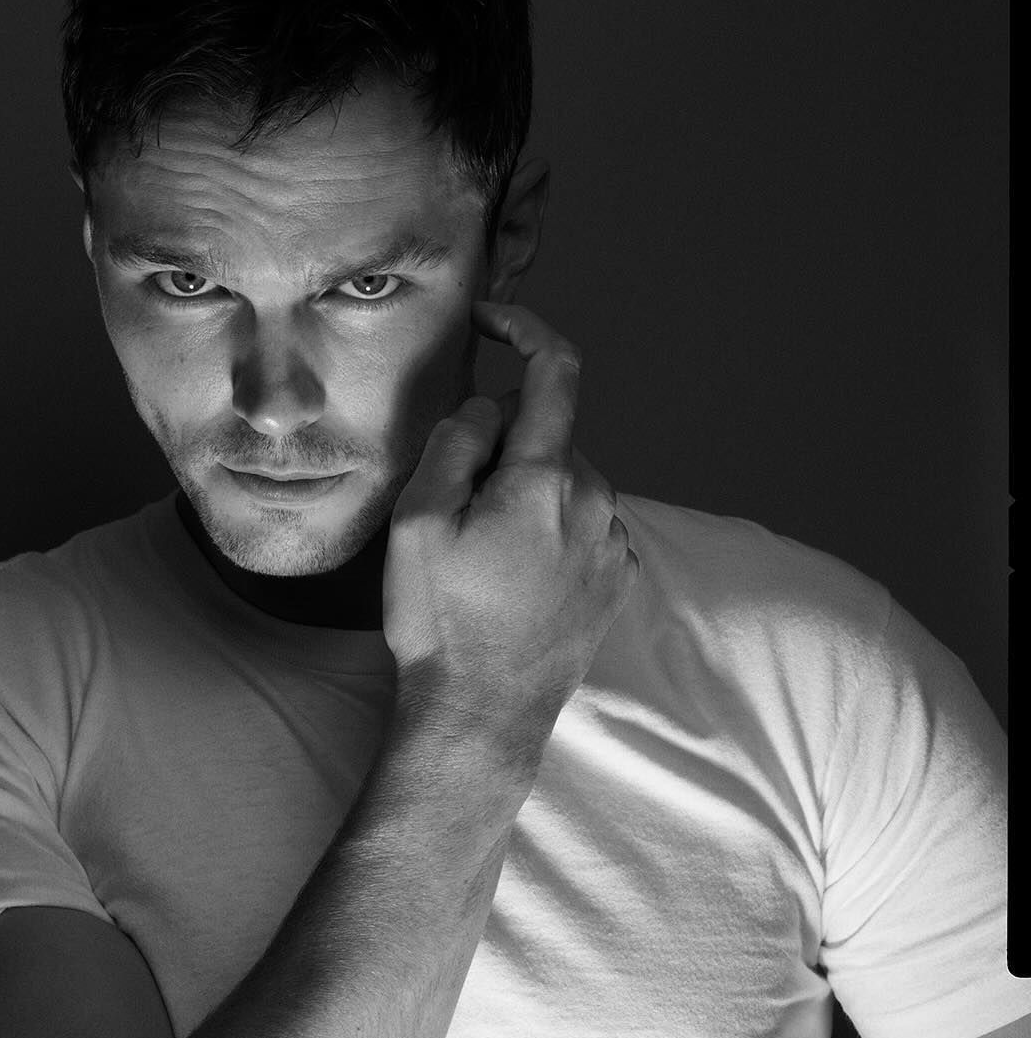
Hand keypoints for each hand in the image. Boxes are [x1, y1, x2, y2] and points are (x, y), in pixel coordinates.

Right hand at [381, 302, 638, 785]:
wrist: (483, 716)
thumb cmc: (441, 620)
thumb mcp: (418, 521)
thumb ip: (457, 443)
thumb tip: (489, 408)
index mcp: (545, 479)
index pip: (556, 370)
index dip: (524, 327)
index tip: (491, 321)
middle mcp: (595, 500)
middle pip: (548, 432)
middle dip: (503, 445)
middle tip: (452, 504)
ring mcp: (614, 541)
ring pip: (564, 477)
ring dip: (524, 489)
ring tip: (479, 553)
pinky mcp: (618, 575)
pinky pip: (580, 519)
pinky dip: (546, 525)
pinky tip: (510, 574)